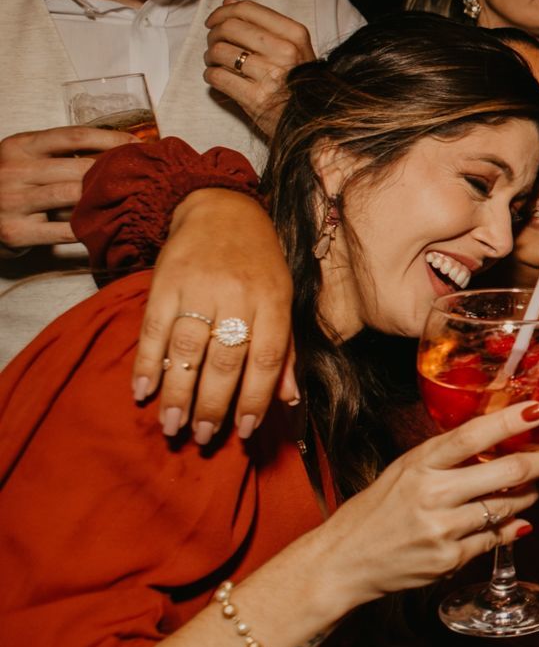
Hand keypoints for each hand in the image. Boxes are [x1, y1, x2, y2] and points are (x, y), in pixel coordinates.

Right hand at [0, 125, 132, 248]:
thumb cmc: (16, 186)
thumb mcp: (30, 159)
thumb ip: (63, 153)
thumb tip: (121, 147)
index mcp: (19, 146)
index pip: (74, 136)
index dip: (111, 139)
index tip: (138, 145)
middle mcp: (12, 171)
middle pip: (78, 167)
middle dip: (114, 172)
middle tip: (143, 176)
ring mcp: (11, 202)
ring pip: (73, 196)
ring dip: (104, 198)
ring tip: (131, 198)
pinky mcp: (15, 231)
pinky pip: (64, 229)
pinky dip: (89, 227)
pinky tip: (107, 224)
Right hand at [135, 188, 294, 442]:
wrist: (222, 209)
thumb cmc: (259, 263)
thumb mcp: (283, 299)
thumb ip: (285, 350)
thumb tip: (288, 399)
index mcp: (273, 300)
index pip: (267, 357)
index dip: (256, 398)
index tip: (246, 431)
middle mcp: (237, 294)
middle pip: (225, 358)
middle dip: (213, 403)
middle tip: (203, 436)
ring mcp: (198, 287)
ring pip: (187, 347)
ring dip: (178, 392)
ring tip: (172, 425)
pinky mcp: (165, 282)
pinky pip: (153, 328)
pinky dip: (146, 362)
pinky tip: (142, 391)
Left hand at [204, 0, 317, 135]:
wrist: (313, 121)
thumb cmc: (299, 81)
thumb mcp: (293, 47)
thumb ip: (261, 23)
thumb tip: (228, 2)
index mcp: (295, 35)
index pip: (247, 10)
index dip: (223, 12)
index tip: (214, 21)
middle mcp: (285, 52)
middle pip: (229, 28)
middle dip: (213, 34)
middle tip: (214, 43)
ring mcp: (271, 76)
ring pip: (219, 51)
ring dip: (210, 56)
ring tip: (216, 62)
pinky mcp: (255, 99)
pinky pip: (217, 77)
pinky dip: (211, 75)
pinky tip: (218, 77)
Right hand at [313, 402, 538, 612]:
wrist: (343, 562)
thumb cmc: (375, 512)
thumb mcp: (403, 472)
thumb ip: (444, 458)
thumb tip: (496, 443)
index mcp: (419, 465)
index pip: (472, 435)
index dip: (509, 421)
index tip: (537, 411)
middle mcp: (432, 494)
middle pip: (506, 472)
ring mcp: (442, 529)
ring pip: (508, 506)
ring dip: (529, 495)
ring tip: (532, 488)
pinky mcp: (449, 559)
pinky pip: (495, 538)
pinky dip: (510, 527)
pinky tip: (515, 520)